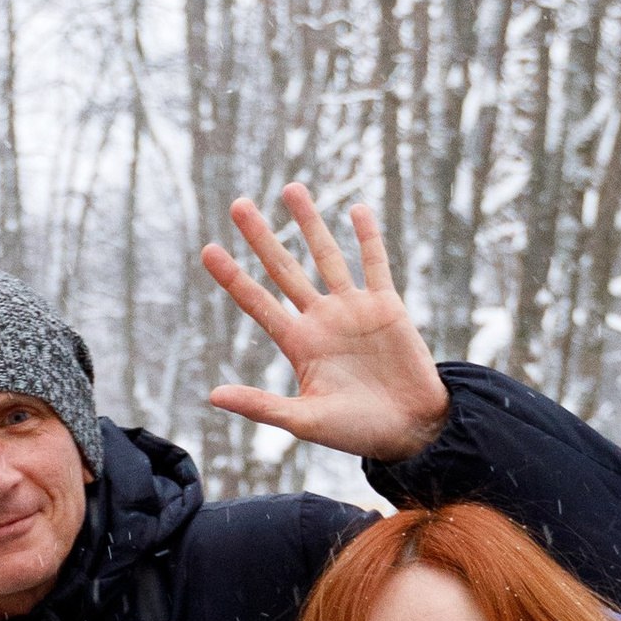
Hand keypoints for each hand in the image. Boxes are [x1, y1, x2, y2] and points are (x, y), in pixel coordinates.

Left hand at [199, 186, 450, 462]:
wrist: (412, 430)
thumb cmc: (358, 432)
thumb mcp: (305, 421)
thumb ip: (261, 406)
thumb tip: (213, 396)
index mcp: (299, 345)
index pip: (258, 303)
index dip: (233, 278)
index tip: (208, 250)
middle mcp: (321, 320)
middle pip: (283, 269)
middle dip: (261, 237)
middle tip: (238, 204)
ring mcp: (353, 309)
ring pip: (326, 256)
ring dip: (309, 223)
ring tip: (290, 188)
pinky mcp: (386, 305)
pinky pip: (374, 263)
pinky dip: (367, 236)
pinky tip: (356, 209)